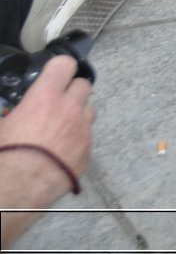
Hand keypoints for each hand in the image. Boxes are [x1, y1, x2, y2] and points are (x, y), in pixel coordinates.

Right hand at [0, 55, 94, 245]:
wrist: (19, 189)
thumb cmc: (4, 153)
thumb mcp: (2, 124)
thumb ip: (13, 112)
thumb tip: (13, 113)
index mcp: (45, 97)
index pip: (65, 64)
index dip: (59, 68)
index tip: (52, 76)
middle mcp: (70, 108)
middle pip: (84, 85)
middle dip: (71, 91)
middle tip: (56, 103)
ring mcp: (83, 129)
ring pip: (89, 110)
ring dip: (78, 114)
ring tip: (60, 128)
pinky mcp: (89, 151)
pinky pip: (87, 137)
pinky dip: (77, 139)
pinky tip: (62, 151)